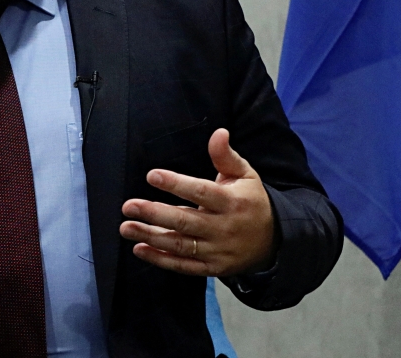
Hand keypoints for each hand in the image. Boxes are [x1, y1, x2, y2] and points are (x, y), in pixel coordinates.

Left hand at [119, 128, 273, 276]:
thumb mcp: (245, 175)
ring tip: (126, 227)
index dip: (176, 184)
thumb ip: (226, 156)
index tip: (152, 176)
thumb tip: (219, 132)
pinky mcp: (213, 267)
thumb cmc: (251, 201)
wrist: (275, 241)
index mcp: (231, 202)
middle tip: (128, 206)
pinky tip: (139, 248)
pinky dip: (161, 259)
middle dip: (154, 214)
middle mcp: (224, 228)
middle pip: (185, 221)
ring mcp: (218, 251)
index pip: (201, 192)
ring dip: (151, 237)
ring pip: (181, 245)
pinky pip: (184, 266)